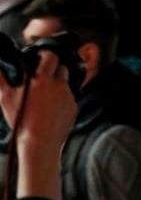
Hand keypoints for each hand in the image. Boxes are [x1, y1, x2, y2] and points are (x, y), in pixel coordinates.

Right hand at [0, 50, 77, 199]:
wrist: (40, 143)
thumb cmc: (22, 121)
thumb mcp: (6, 98)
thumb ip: (2, 79)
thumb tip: (1, 67)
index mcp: (43, 79)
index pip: (51, 56)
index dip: (46, 56)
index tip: (41, 58)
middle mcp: (59, 85)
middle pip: (61, 68)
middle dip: (53, 70)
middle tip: (42, 78)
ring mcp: (69, 96)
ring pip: (66, 83)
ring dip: (58, 85)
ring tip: (46, 96)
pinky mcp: (74, 107)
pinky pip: (70, 98)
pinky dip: (62, 99)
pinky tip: (52, 108)